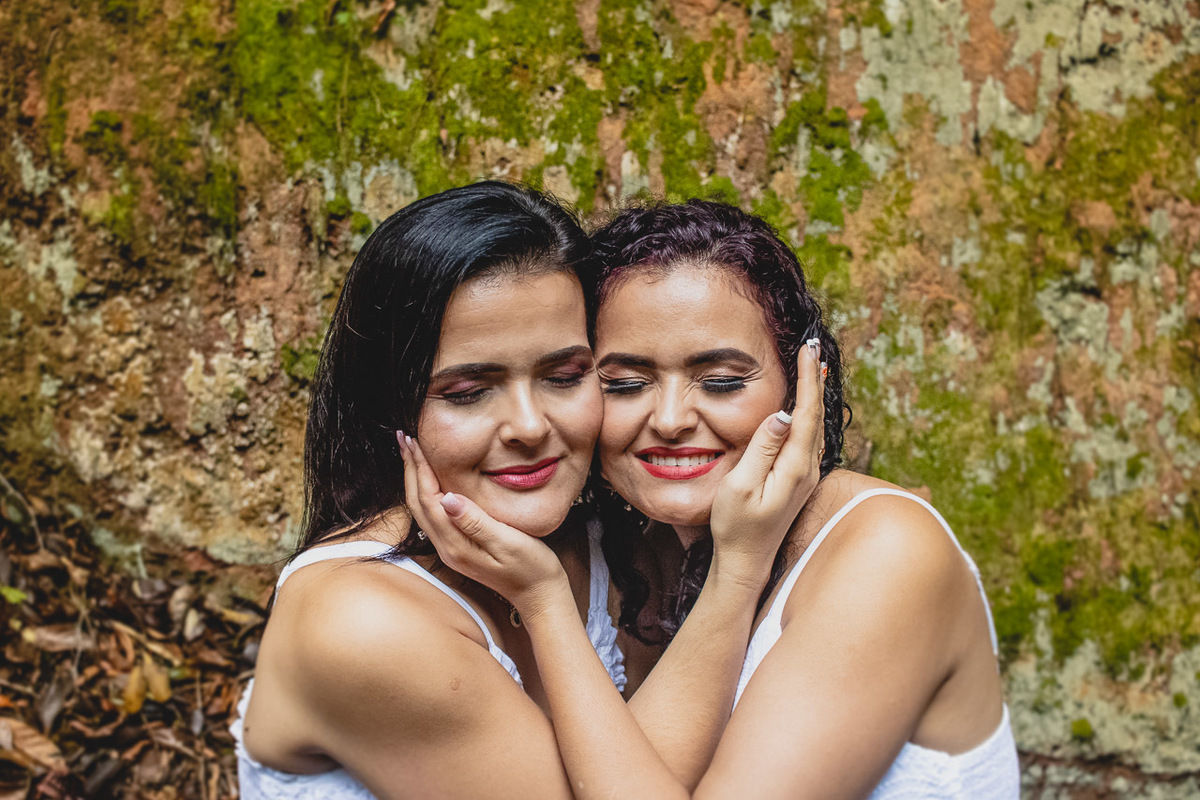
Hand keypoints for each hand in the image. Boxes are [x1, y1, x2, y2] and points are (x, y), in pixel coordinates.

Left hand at [398, 434, 569, 613]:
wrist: (540, 595)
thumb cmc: (531, 568)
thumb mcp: (507, 542)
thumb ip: (476, 522)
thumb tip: (448, 499)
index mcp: (456, 544)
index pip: (429, 499)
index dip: (420, 469)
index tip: (415, 442)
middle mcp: (448, 548)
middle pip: (418, 504)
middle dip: (410, 470)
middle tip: (404, 439)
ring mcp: (452, 549)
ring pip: (423, 510)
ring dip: (415, 480)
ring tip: (412, 455)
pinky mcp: (459, 548)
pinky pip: (434, 516)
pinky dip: (427, 492)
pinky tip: (432, 481)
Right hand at [708, 338, 825, 584]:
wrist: (745, 561)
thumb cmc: (736, 526)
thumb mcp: (741, 486)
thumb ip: (762, 449)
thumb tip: (783, 415)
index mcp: (796, 468)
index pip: (807, 413)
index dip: (808, 380)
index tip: (808, 351)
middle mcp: (808, 470)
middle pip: (817, 416)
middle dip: (815, 380)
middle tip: (813, 349)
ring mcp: (806, 476)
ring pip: (816, 426)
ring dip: (814, 396)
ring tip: (815, 369)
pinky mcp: (798, 481)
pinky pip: (809, 438)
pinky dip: (810, 415)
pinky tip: (805, 408)